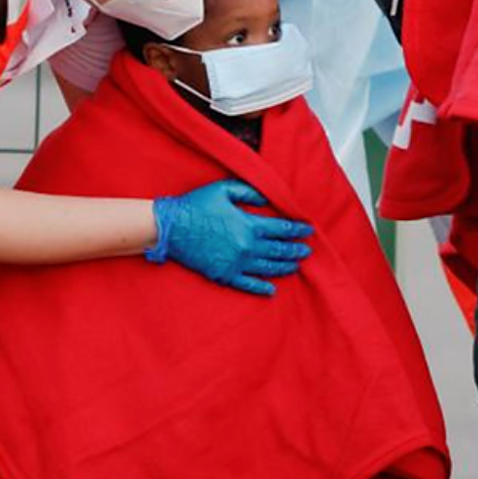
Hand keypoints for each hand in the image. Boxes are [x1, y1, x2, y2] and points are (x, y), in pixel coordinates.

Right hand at [145, 180, 313, 295]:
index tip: (307, 230)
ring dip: (284, 267)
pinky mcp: (224, 275)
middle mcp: (247, 247)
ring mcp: (236, 264)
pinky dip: (261, 288)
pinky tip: (271, 289)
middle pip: (279, 250)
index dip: (297, 229)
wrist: (170, 228)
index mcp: (249, 225)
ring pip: (268, 268)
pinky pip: (247, 284)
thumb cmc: (195, 206)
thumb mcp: (223, 189)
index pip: (281, 229)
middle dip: (295, 250)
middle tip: (306, 251)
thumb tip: (266, 200)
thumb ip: (248, 193)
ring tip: (294, 266)